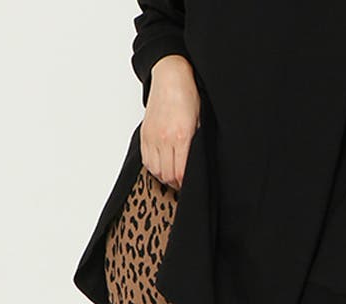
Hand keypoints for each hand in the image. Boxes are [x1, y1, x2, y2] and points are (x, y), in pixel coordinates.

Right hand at [140, 54, 199, 188]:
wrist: (170, 77)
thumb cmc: (188, 98)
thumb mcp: (201, 123)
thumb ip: (197, 146)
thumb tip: (196, 166)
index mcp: (180, 137)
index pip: (181, 172)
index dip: (186, 183)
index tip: (191, 184)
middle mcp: (163, 138)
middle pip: (167, 175)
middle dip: (177, 183)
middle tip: (184, 183)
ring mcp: (152, 137)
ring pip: (155, 170)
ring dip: (165, 177)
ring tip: (174, 175)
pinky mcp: (144, 134)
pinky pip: (146, 160)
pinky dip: (155, 168)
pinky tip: (163, 165)